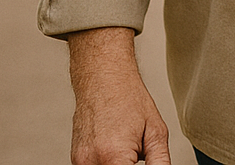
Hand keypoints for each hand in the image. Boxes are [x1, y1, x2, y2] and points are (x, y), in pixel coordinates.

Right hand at [66, 27, 171, 164]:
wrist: (103, 77)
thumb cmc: (129, 99)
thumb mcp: (156, 131)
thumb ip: (159, 162)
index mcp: (113, 157)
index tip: (142, 160)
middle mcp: (91, 162)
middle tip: (138, 148)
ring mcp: (80, 162)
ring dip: (118, 164)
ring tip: (127, 145)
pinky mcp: (75, 159)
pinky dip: (107, 162)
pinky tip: (115, 146)